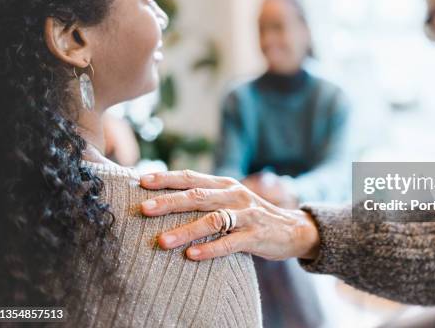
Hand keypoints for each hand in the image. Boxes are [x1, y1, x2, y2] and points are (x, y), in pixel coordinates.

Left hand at [139, 170, 320, 261]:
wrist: (293, 229)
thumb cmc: (252, 215)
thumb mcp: (231, 199)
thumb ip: (207, 196)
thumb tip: (167, 196)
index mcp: (225, 184)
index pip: (191, 178)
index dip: (166, 178)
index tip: (141, 181)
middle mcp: (234, 195)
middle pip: (197, 197)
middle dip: (168, 202)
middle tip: (144, 209)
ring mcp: (246, 215)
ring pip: (212, 220)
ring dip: (185, 231)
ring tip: (162, 241)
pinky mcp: (256, 236)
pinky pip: (230, 243)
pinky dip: (210, 249)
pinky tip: (192, 255)